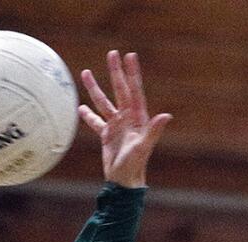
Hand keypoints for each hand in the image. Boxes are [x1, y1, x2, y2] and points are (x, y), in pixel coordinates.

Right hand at [78, 51, 172, 188]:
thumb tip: (166, 115)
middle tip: (111, 53)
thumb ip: (154, 130)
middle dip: (115, 72)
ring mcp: (117, 126)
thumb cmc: (136, 164)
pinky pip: (96, 122)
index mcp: (138, 117)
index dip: (132, 73)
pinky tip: (80, 107)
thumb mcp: (144, 146)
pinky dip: (88, 115)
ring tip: (85, 73)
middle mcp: (127, 118)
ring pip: (103, 102)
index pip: (134, 90)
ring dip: (95, 89)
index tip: (129, 56)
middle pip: (119, 90)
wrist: (124, 181)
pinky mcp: (107, 135)